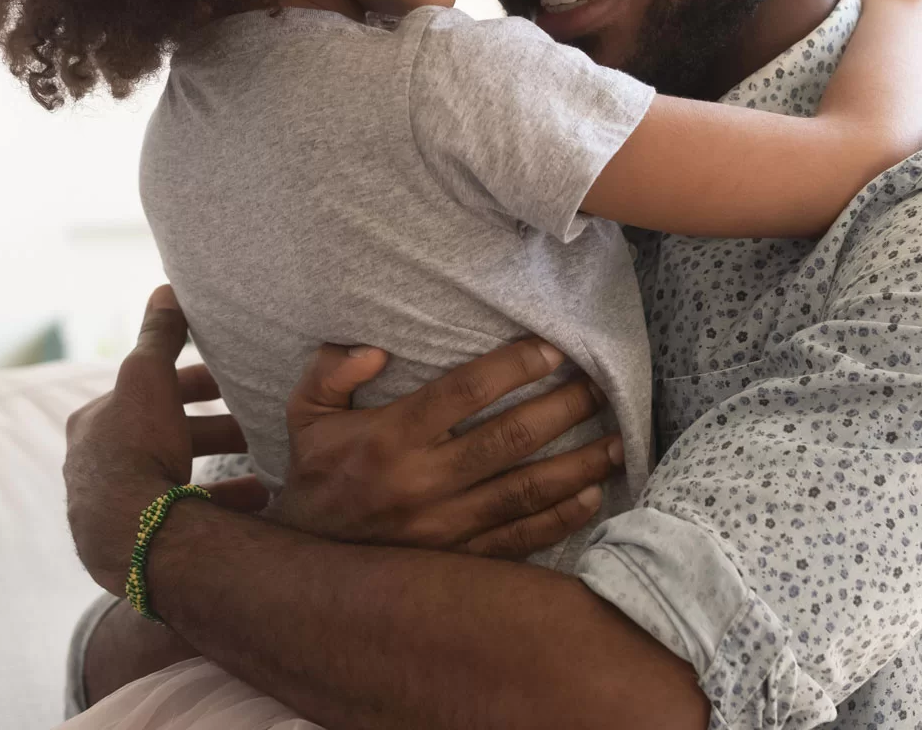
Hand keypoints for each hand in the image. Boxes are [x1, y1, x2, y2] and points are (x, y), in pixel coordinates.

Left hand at [62, 286, 266, 597]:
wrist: (131, 535)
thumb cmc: (136, 449)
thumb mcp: (148, 378)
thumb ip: (159, 336)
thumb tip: (166, 289)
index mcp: (94, 424)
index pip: (147, 393)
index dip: (191, 384)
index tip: (229, 385)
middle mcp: (94, 466)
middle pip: (164, 437)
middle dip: (211, 430)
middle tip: (253, 429)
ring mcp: (112, 509)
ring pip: (175, 478)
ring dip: (220, 470)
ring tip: (264, 470)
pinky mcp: (134, 544)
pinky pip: (184, 517)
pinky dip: (220, 506)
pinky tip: (254, 503)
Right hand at [270, 338, 622, 558]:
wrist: (303, 570)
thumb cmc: (315, 479)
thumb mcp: (305, 417)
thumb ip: (331, 372)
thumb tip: (374, 350)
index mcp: (390, 438)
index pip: (464, 392)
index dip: (514, 367)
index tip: (553, 351)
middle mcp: (423, 483)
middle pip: (509, 440)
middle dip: (563, 410)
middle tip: (599, 387)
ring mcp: (445, 528)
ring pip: (526, 492)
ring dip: (578, 465)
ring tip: (618, 441)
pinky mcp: (459, 562)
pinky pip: (520, 539)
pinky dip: (561, 519)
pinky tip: (591, 495)